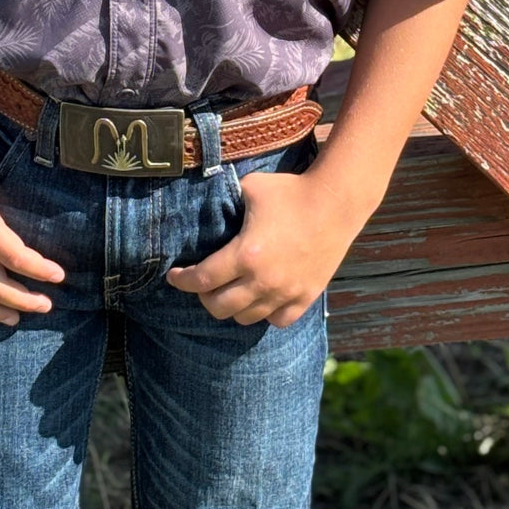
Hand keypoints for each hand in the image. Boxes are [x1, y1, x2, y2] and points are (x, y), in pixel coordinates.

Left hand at [166, 168, 359, 326]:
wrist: (335, 203)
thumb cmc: (290, 191)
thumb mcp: (250, 187)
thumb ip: (227, 200)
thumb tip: (209, 202)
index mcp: (245, 254)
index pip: (201, 279)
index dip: (181, 281)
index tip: (173, 276)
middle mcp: (263, 281)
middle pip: (218, 307)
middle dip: (203, 296)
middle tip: (202, 282)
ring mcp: (286, 293)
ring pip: (246, 318)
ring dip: (232, 307)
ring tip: (230, 290)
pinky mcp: (305, 297)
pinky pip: (277, 321)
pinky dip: (264, 314)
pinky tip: (260, 298)